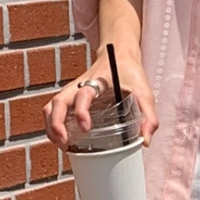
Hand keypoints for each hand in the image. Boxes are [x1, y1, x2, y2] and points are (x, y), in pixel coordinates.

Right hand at [43, 48, 158, 151]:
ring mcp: (72, 92)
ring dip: (51, 127)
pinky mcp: (70, 98)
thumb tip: (145, 142)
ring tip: (62, 145)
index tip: (86, 128)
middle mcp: (78, 86)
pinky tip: (62, 139)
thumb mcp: (144, 92)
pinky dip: (52, 125)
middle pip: (57, 103)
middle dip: (56, 125)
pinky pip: (53, 110)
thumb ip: (148, 116)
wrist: (118, 53)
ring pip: (50, 107)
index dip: (81, 112)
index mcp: (96, 81)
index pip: (82, 95)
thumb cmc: (130, 72)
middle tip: (66, 144)